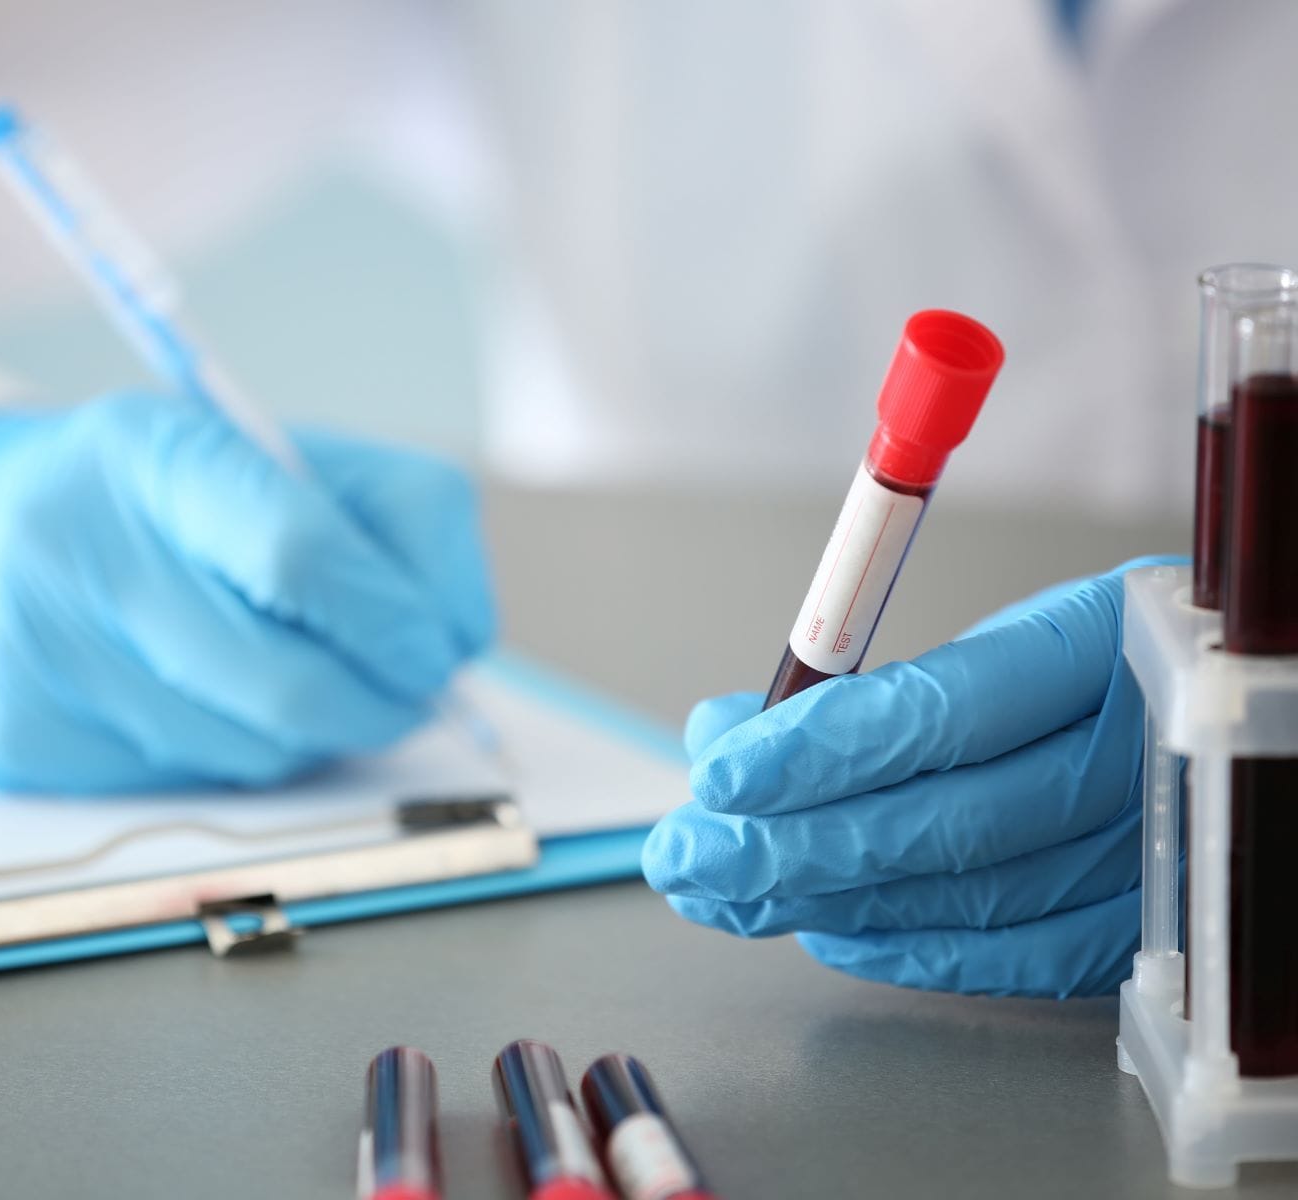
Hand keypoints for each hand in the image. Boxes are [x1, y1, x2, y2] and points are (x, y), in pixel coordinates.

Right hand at [0, 394, 494, 791]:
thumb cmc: (133, 499)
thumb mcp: (250, 452)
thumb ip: (379, 517)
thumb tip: (457, 634)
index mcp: (150, 452)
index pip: (301, 551)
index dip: (394, 616)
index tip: (440, 645)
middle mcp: (78, 553)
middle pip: (289, 682)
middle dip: (382, 702)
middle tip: (408, 690)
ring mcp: (40, 660)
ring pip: (252, 751)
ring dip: (313, 731)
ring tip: (291, 673)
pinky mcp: (19, 745)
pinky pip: (189, 784)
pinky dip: (234, 754)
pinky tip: (204, 700)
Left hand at [644, 558, 1178, 997]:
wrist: (1222, 706)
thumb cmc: (1092, 660)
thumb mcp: (996, 632)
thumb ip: (867, 686)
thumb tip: (721, 735)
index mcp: (1102, 642)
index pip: (939, 711)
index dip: (816, 750)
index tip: (716, 770)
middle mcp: (1138, 756)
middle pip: (942, 821)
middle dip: (790, 843)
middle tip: (687, 851)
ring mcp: (1151, 852)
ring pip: (966, 895)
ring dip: (823, 898)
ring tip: (722, 888)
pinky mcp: (1143, 924)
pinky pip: (1015, 956)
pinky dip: (906, 948)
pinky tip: (822, 928)